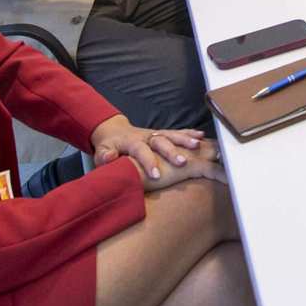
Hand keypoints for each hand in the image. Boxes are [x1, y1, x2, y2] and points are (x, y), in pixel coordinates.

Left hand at [91, 115, 226, 189]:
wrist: (114, 130)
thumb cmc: (109, 145)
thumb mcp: (102, 150)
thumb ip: (105, 155)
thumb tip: (110, 158)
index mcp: (132, 142)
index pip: (141, 151)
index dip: (149, 162)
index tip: (156, 175)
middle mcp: (147, 136)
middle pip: (161, 141)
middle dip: (172, 151)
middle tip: (182, 163)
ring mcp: (156, 133)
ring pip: (172, 135)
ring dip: (185, 140)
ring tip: (198, 145)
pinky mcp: (163, 133)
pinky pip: (178, 132)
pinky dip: (190, 133)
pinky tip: (202, 136)